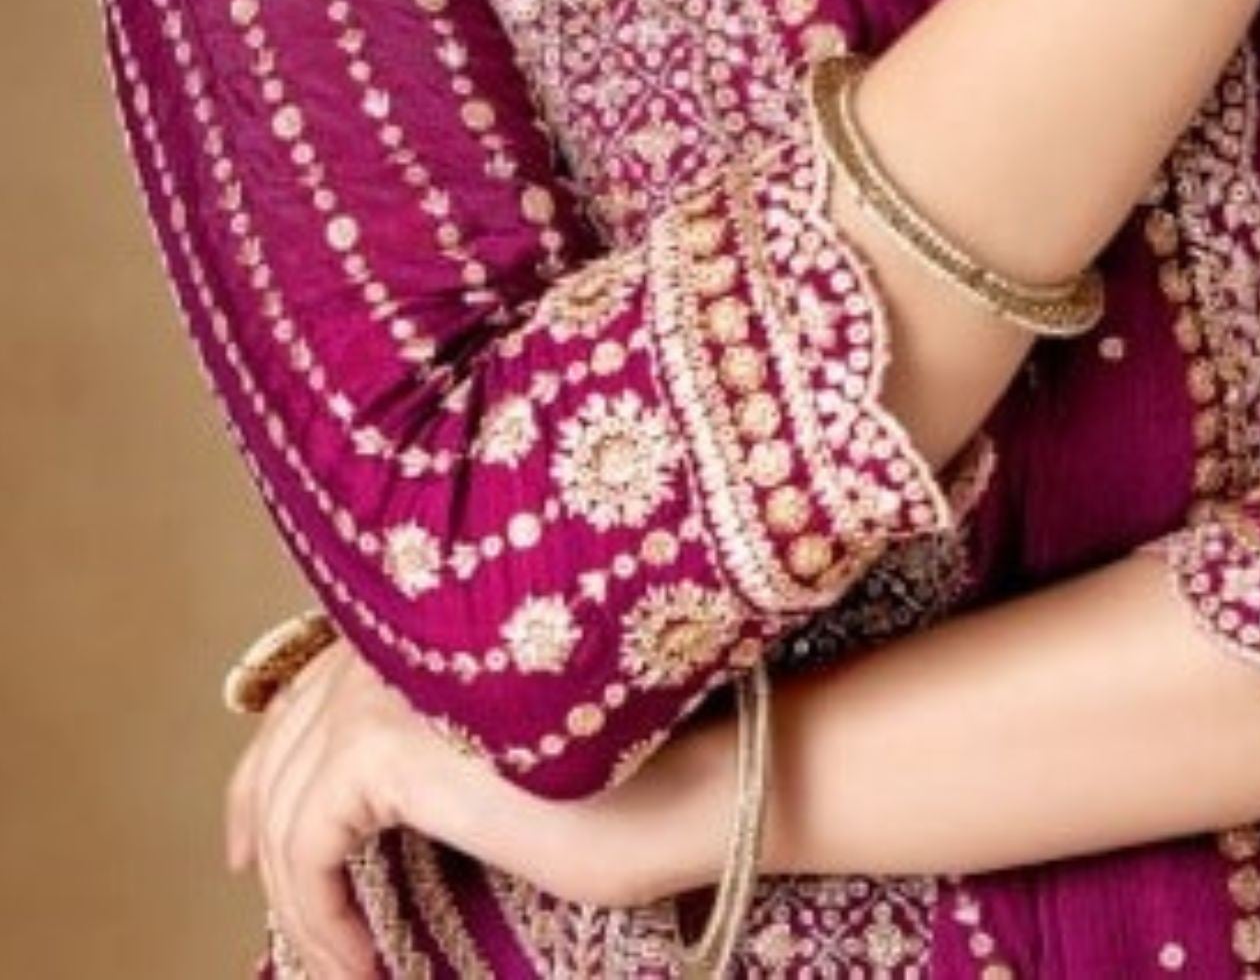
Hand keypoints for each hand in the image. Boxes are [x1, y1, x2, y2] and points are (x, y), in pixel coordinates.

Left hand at [225, 639, 733, 971]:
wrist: (704, 780)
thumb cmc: (640, 775)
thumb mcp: (511, 760)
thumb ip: (436, 749)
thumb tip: (352, 811)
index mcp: (430, 622)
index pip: (311, 688)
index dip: (265, 768)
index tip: (248, 845)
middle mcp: (400, 633)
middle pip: (285, 738)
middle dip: (260, 829)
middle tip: (263, 903)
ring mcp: (392, 684)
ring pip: (289, 801)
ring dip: (298, 899)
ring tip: (337, 963)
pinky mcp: (392, 745)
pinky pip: (307, 841)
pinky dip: (314, 913)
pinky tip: (354, 963)